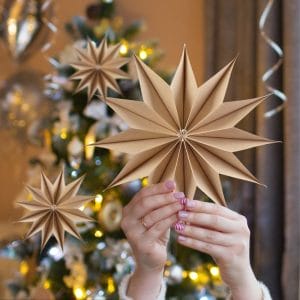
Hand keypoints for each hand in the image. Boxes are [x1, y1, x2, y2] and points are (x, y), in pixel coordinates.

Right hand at [121, 181, 184, 298]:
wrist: (151, 260)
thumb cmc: (155, 234)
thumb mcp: (156, 216)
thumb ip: (160, 203)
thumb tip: (172, 186)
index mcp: (128, 210)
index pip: (143, 194)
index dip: (158, 187)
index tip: (173, 183)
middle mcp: (126, 220)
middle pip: (146, 202)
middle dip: (164, 196)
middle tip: (180, 194)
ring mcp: (132, 232)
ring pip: (153, 214)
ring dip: (170, 207)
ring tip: (182, 203)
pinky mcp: (141, 243)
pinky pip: (158, 227)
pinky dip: (170, 220)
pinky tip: (180, 216)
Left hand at [175, 200, 261, 299]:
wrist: (238, 274)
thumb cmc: (225, 247)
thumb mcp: (220, 231)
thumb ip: (208, 221)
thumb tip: (186, 209)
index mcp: (239, 220)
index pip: (217, 209)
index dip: (200, 205)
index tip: (185, 202)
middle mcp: (241, 230)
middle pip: (214, 220)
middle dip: (195, 216)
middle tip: (179, 214)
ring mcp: (238, 244)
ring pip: (209, 234)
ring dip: (191, 230)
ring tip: (177, 227)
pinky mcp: (231, 256)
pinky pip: (207, 247)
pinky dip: (192, 242)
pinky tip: (180, 239)